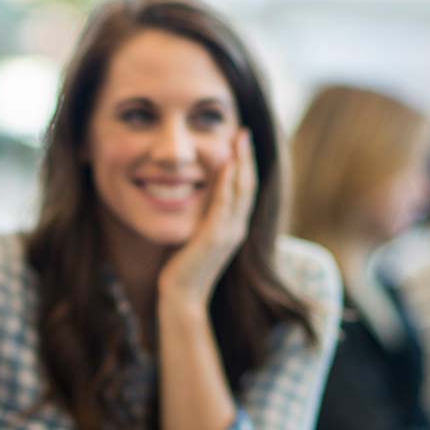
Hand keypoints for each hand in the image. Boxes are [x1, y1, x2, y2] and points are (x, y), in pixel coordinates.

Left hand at [158, 131, 255, 309]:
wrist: (182, 297)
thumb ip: (199, 219)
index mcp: (233, 227)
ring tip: (240, 140)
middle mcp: (236, 228)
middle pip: (247, 185)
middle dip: (246, 157)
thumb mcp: (194, 237)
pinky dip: (227, 182)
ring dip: (241, 163)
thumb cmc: (183, 268)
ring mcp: (229, 233)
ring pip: (241, 191)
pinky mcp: (215, 238)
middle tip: (243, 132)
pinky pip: (224, 204)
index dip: (244, 165)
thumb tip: (187, 197)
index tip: (240, 142)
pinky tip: (226, 164)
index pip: (243, 190)